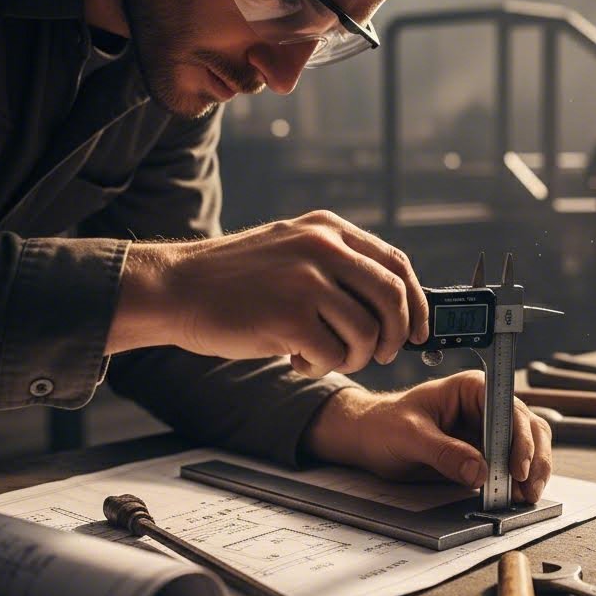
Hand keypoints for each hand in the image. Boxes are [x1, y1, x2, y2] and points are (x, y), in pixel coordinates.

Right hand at [108, 210, 429, 374]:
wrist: (177, 287)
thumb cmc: (235, 279)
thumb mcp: (293, 250)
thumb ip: (338, 266)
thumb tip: (393, 304)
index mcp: (328, 229)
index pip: (396, 264)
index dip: (416, 302)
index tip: (418, 330)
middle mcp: (323, 247)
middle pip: (393, 298)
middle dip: (396, 336)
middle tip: (380, 355)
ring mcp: (307, 280)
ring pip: (368, 333)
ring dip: (353, 357)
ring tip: (323, 355)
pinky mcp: (290, 316)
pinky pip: (334, 354)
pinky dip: (321, 366)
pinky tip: (296, 359)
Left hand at [303, 370, 553, 503]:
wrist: (371, 438)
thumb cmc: (386, 425)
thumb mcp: (410, 437)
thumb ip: (444, 452)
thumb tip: (479, 470)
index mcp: (471, 388)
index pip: (509, 407)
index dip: (520, 436)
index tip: (517, 467)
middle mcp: (487, 405)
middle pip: (528, 426)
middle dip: (533, 458)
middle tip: (527, 488)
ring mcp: (489, 428)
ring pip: (529, 445)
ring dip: (533, 470)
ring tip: (526, 496)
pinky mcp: (485, 451)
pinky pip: (513, 464)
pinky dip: (521, 480)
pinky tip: (517, 496)